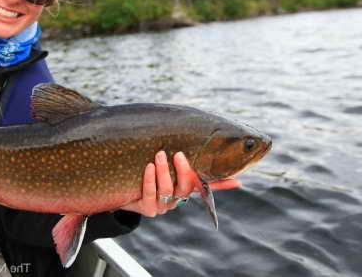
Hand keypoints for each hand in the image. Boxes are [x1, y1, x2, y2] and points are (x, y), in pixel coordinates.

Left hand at [118, 151, 239, 216]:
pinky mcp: (147, 209)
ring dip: (164, 171)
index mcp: (184, 189)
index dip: (222, 185)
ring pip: (167, 190)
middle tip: (178, 154)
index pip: (206, 186)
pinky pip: (151, 193)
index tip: (237, 181)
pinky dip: (150, 179)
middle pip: (186, 187)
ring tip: (159, 155)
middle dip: (183, 170)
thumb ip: (180, 160)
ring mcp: (163, 205)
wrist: (124, 193)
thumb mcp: (164, 168)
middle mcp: (177, 199)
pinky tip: (149, 167)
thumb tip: (204, 152)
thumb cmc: (148, 176)